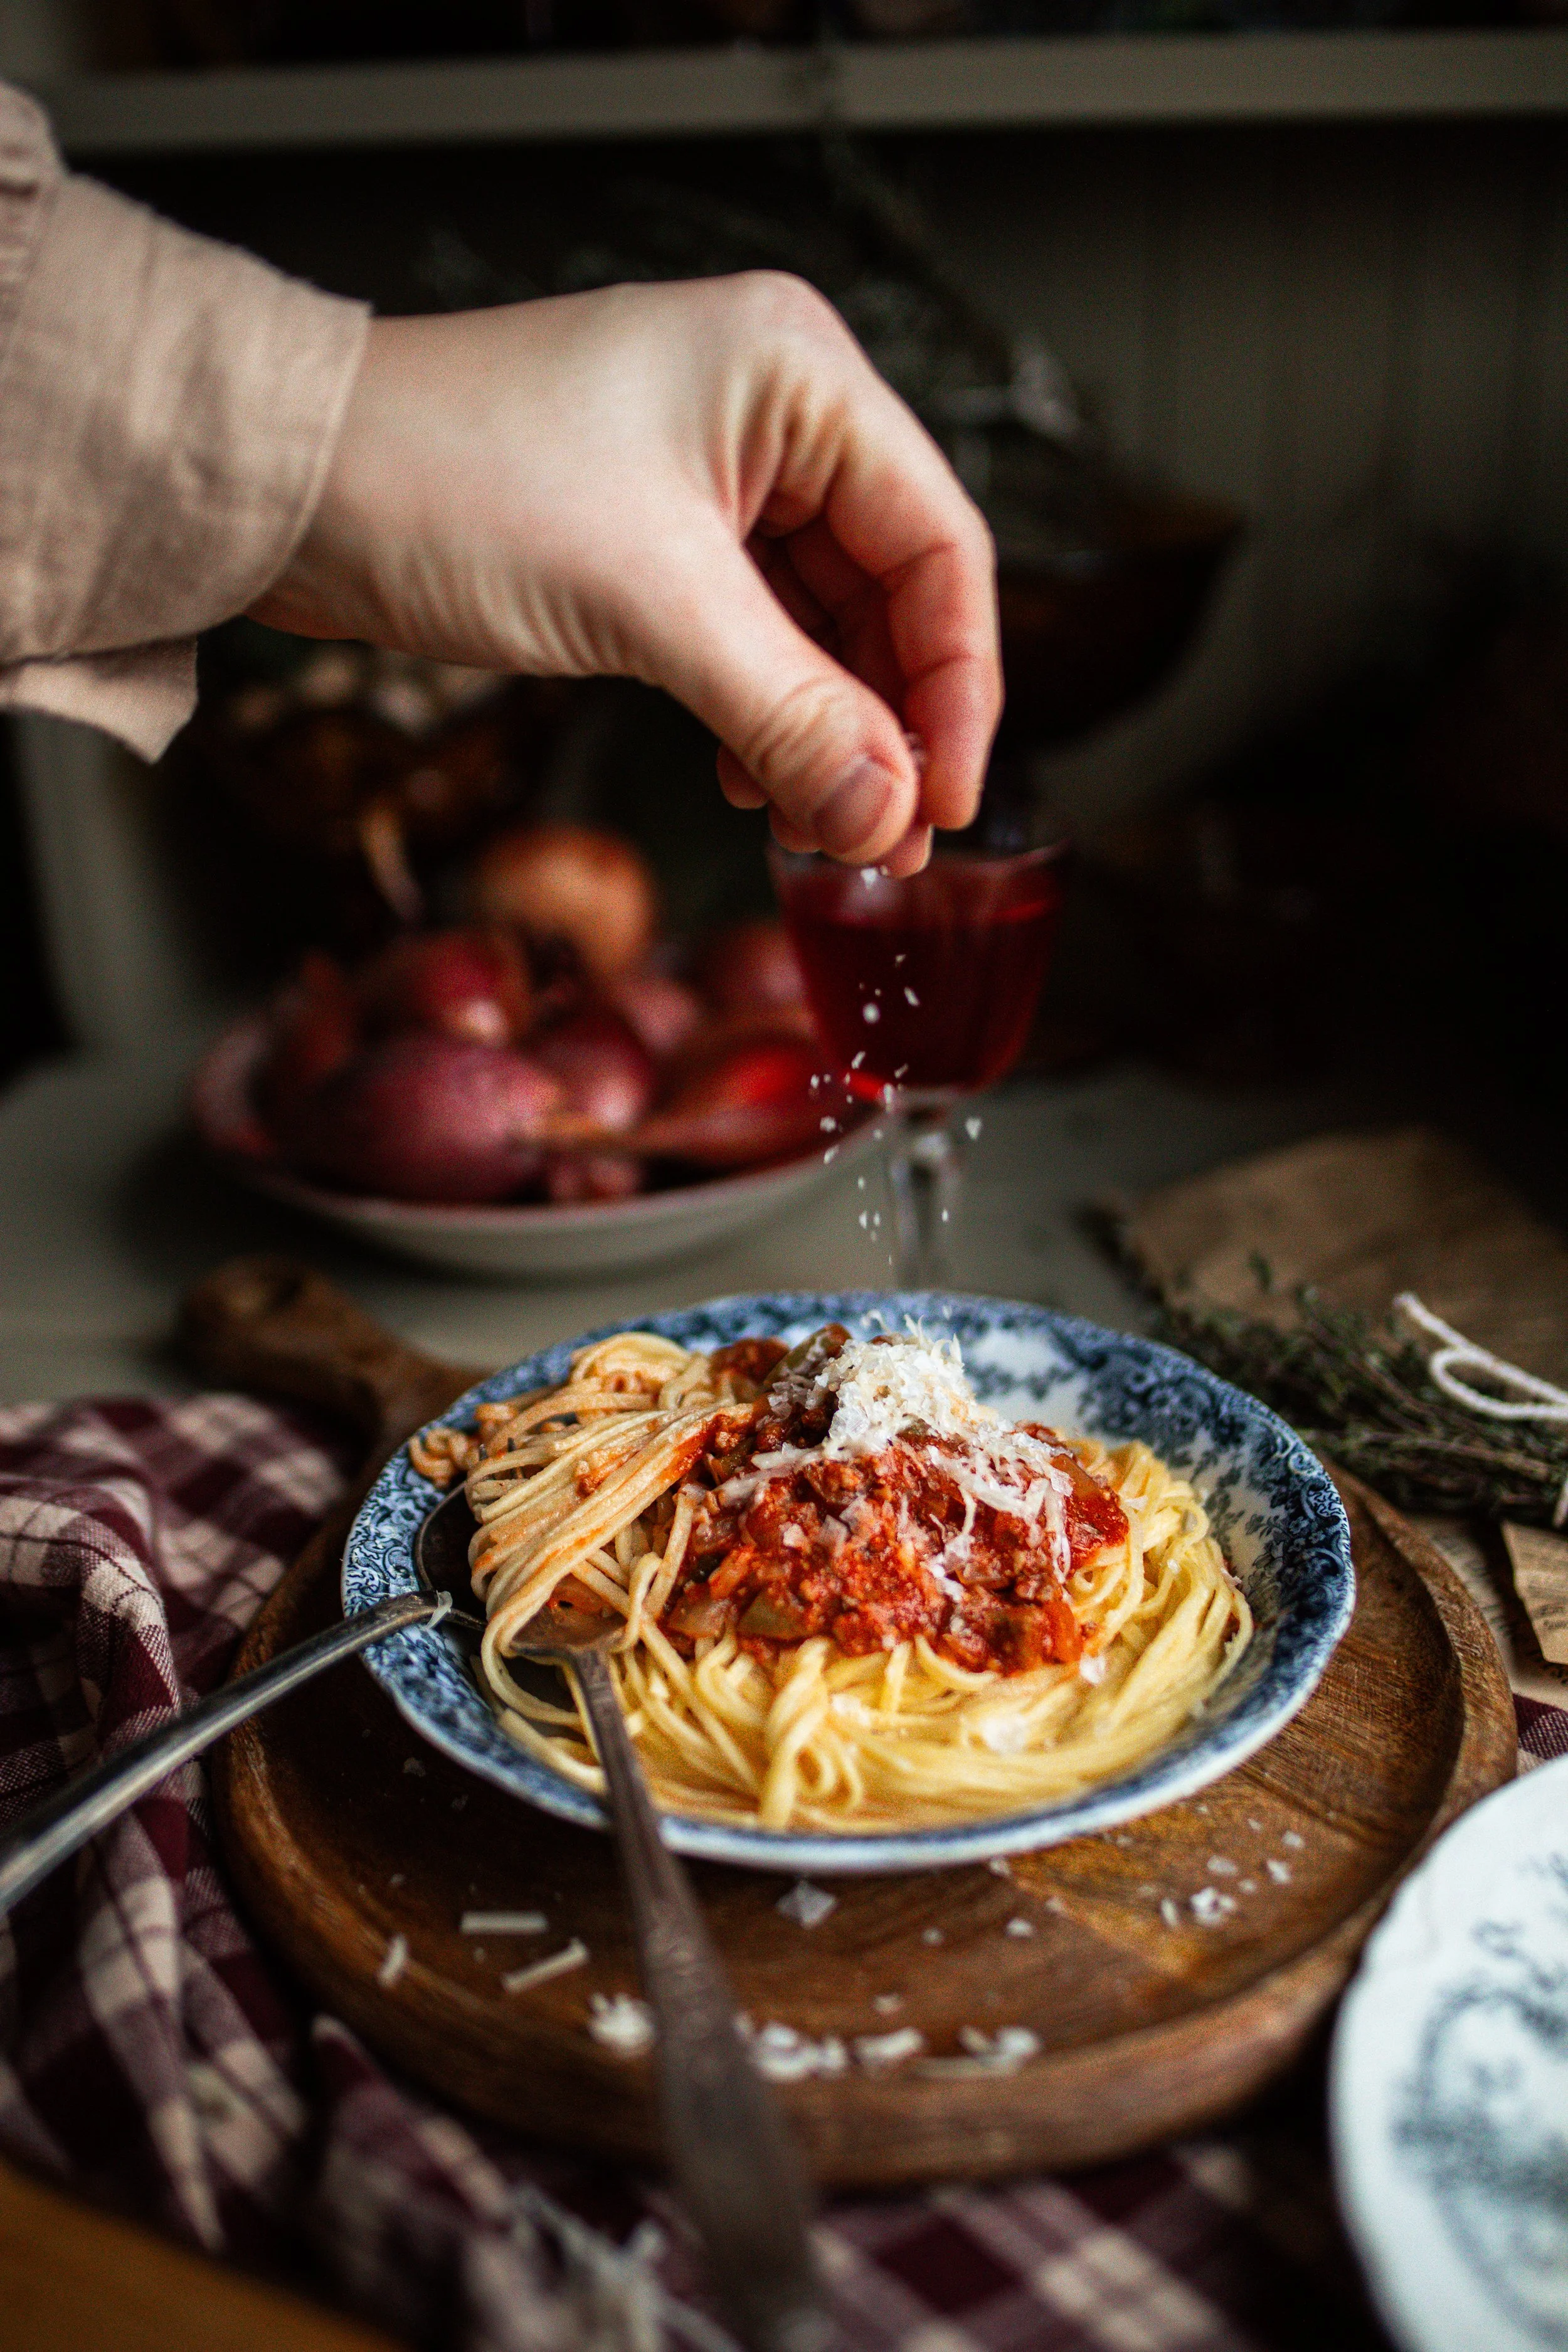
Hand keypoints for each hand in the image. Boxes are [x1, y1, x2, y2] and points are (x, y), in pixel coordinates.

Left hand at [252, 274, 1000, 872]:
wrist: (286, 481)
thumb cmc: (447, 478)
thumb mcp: (648, 608)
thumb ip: (788, 716)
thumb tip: (885, 813)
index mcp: (796, 375)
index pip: (938, 543)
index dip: (958, 686)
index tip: (947, 798)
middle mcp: (769, 413)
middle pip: (889, 589)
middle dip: (889, 722)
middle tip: (888, 836)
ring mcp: (710, 474)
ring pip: (820, 624)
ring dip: (824, 731)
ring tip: (814, 822)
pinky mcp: (652, 535)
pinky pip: (750, 637)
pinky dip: (761, 714)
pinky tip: (749, 779)